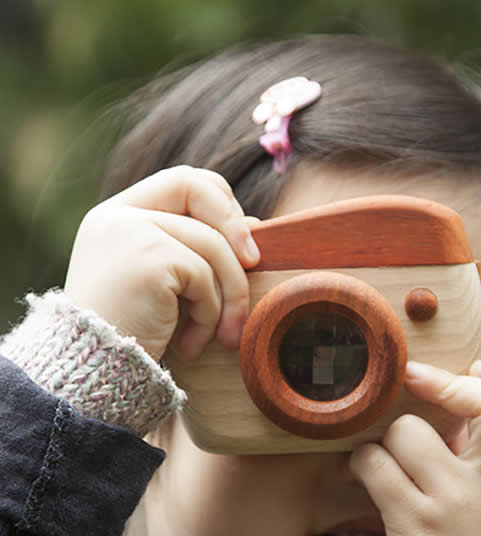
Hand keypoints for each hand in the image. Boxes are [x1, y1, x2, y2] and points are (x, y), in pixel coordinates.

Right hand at [64, 165, 259, 360]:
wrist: (94, 378)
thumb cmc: (135, 335)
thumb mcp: (169, 284)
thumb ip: (200, 248)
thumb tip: (253, 224)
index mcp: (118, 216)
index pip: (181, 182)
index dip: (219, 202)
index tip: (240, 242)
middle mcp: (117, 216)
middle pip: (197, 189)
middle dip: (235, 228)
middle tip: (254, 265)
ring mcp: (128, 232)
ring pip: (211, 243)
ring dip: (231, 293)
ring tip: (226, 334)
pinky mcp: (147, 257)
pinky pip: (204, 276)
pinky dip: (209, 314)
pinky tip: (191, 344)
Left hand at [349, 360, 480, 534]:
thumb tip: (479, 368)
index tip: (470, 368)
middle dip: (443, 390)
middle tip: (412, 390)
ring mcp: (451, 507)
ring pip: (409, 431)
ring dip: (385, 440)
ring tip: (381, 460)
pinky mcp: (412, 523)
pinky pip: (374, 462)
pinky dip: (360, 464)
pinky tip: (361, 478)